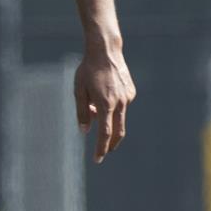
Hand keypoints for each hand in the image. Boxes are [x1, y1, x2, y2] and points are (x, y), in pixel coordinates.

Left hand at [74, 44, 134, 162]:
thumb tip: (85, 131)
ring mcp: (128, 97)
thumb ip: (82, 112)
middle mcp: (120, 103)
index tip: (97, 159)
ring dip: (108, 120)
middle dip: (110, 144)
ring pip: (119, 117)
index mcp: (105, 104)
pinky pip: (121, 106)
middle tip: (103, 152)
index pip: (105, 133)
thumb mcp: (79, 90)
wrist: (106, 51)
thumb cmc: (88, 70)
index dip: (101, 148)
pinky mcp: (131, 92)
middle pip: (117, 131)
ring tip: (93, 106)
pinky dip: (112, 108)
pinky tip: (103, 92)